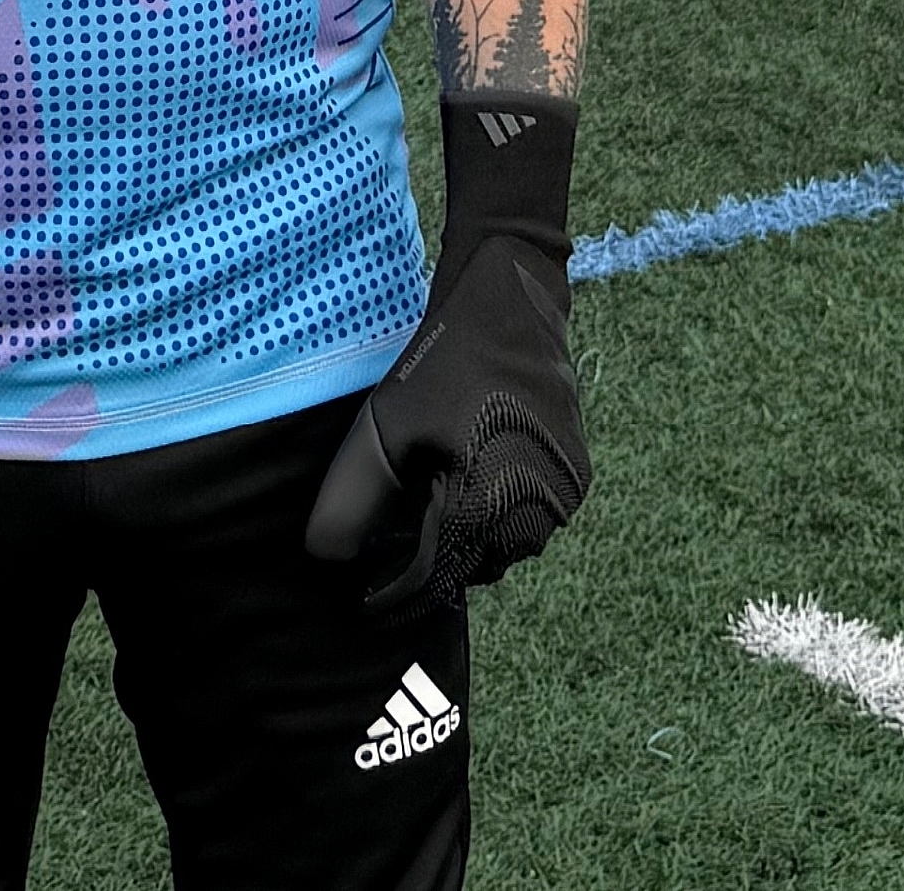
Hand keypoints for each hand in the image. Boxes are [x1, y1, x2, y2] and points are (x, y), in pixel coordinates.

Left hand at [308, 106, 586, 610]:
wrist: (512, 302)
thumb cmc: (442, 363)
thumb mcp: (383, 428)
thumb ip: (352, 500)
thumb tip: (326, 559)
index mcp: (486, 504)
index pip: (433, 577)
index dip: (395, 593)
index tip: (365, 601)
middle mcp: (535, 513)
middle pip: (471, 569)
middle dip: (432, 567)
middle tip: (393, 551)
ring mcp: (563, 497)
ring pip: (504, 551)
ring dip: (467, 545)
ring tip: (429, 518)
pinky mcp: (576, 477)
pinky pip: (530, 523)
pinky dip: (497, 520)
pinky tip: (467, 491)